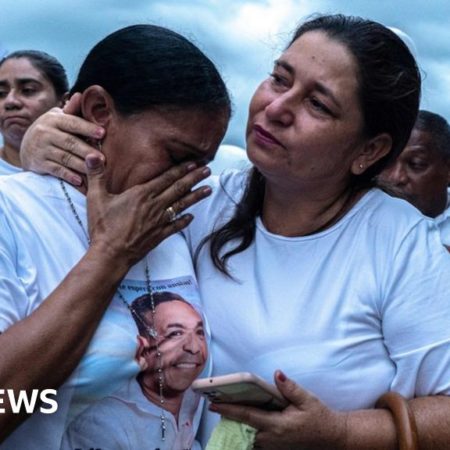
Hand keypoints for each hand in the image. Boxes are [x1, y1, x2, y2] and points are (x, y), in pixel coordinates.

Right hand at [20, 93, 104, 185]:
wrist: (28, 146)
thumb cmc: (53, 130)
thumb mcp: (59, 118)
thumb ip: (72, 111)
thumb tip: (81, 95)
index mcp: (54, 119)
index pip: (72, 123)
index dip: (88, 128)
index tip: (103, 133)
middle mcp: (45, 132)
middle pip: (70, 142)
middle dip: (88, 151)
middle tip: (103, 158)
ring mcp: (41, 148)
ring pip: (65, 158)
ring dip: (81, 165)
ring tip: (96, 171)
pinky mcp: (38, 163)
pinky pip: (56, 170)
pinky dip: (68, 175)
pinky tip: (80, 181)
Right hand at [85, 153, 211, 266]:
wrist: (111, 254)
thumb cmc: (103, 227)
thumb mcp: (96, 198)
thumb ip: (96, 175)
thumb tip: (92, 154)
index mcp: (142, 194)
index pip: (166, 178)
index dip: (181, 170)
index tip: (193, 163)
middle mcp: (154, 206)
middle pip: (178, 189)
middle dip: (194, 178)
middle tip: (207, 170)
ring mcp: (159, 221)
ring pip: (181, 205)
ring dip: (196, 197)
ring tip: (209, 189)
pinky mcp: (159, 235)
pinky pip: (175, 226)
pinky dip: (184, 220)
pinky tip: (191, 217)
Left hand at [209, 371, 347, 449]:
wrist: (332, 438)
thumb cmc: (319, 417)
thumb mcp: (307, 399)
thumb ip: (290, 387)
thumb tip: (277, 373)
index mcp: (277, 425)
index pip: (247, 415)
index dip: (228, 409)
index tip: (213, 404)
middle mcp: (272, 438)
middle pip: (244, 426)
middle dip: (231, 415)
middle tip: (217, 400)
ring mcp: (273, 446)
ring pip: (249, 434)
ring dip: (240, 422)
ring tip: (229, 407)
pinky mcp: (276, 448)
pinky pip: (257, 440)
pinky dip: (250, 429)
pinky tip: (247, 418)